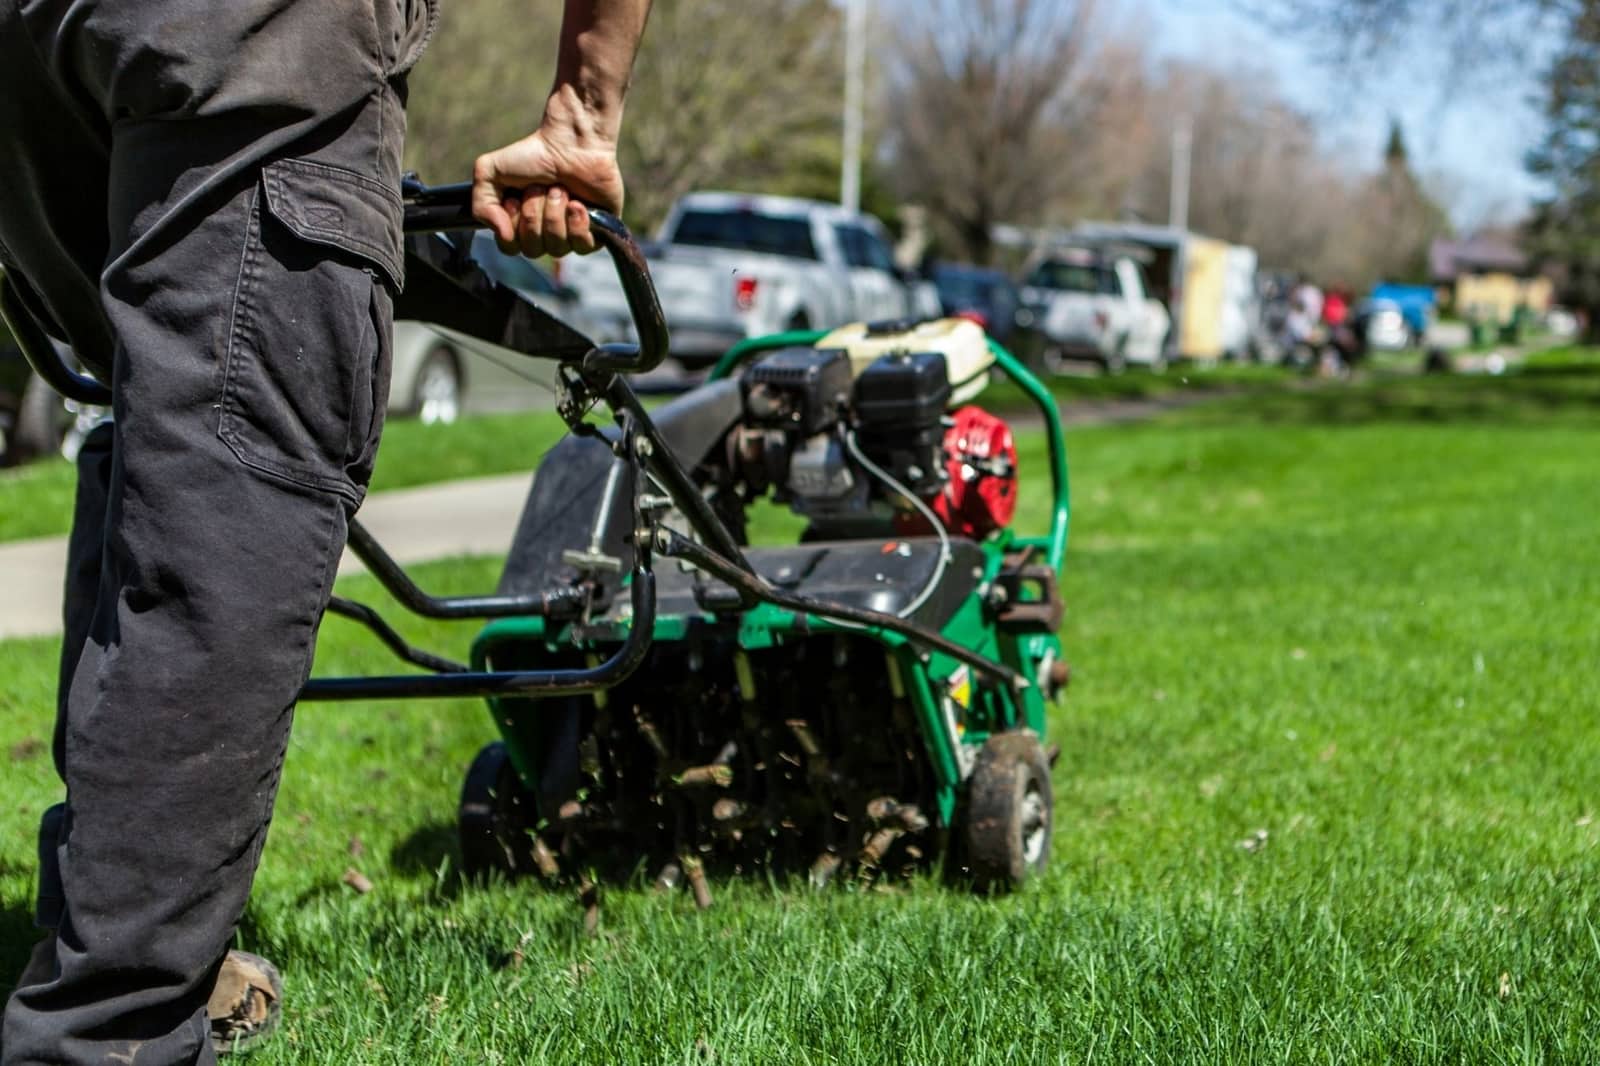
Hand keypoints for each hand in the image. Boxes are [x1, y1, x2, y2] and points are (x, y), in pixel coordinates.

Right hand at [471, 109, 624, 258]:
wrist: (571, 142)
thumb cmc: (533, 155)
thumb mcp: (490, 171)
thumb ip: (480, 204)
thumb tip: (501, 233)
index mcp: (520, 225)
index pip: (510, 247)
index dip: (512, 226)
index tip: (515, 198)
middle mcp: (544, 235)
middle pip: (533, 249)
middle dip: (534, 215)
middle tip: (540, 188)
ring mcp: (570, 236)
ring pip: (557, 248)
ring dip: (554, 213)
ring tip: (560, 189)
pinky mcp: (596, 233)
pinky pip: (582, 246)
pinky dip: (577, 223)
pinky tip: (577, 203)